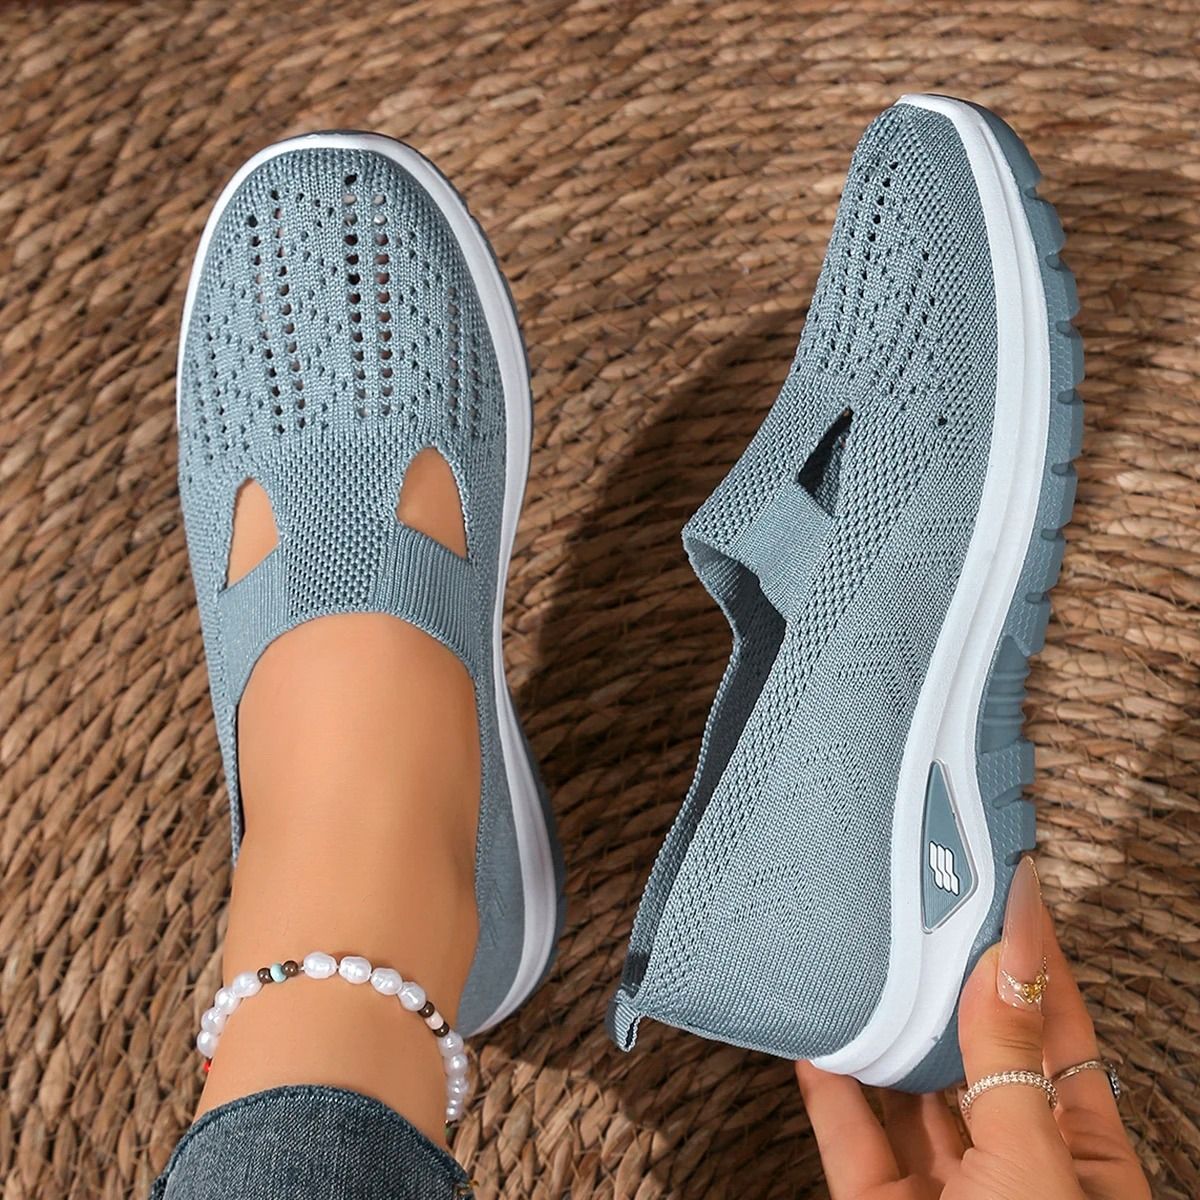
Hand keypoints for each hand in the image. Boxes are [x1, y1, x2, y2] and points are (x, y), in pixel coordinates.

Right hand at [795, 858, 1150, 1198]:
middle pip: (978, 1059)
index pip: (1058, 1035)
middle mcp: (1013, 1169)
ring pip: (911, 1097)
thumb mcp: (1034, 1170)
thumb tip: (1000, 968)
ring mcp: (946, 1192)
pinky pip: (850, 1140)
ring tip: (870, 968)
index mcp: (1081, 1162)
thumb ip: (1009, 1069)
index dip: (1035, 964)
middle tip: (929, 918)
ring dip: (889, 1038)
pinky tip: (819, 1042)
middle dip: (953, 992)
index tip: (1009, 895)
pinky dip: (830, 1092)